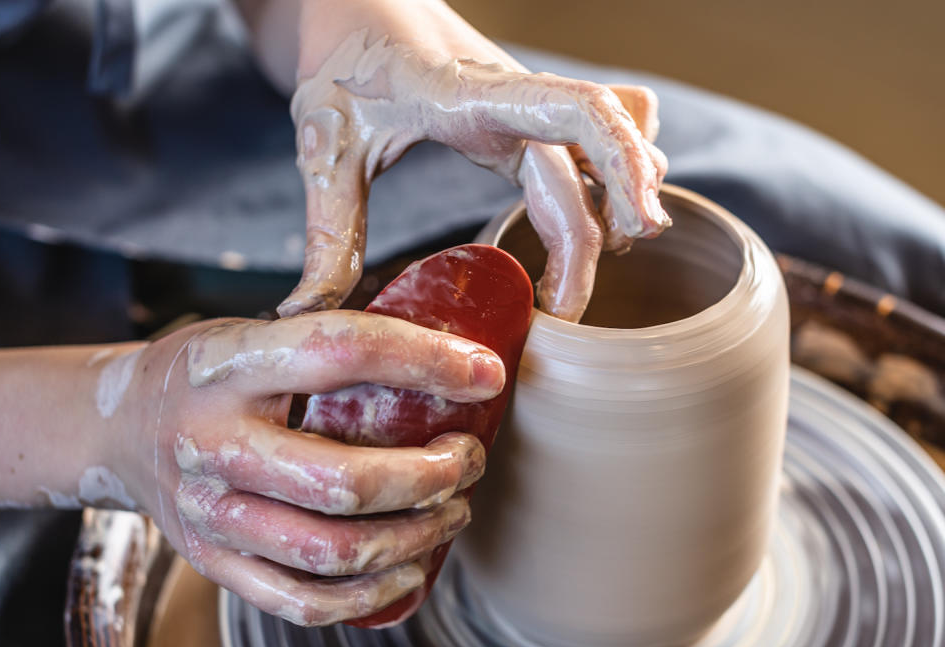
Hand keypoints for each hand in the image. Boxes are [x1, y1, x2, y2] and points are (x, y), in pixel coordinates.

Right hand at [113, 311, 504, 624]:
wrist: (115, 431)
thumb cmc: (207, 376)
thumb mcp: (249, 330)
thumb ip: (327, 333)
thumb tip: (445, 340)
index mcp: (228, 366)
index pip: (339, 353)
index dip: (425, 361)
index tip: (485, 372)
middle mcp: (213, 445)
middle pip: (346, 482)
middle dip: (432, 475)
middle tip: (469, 459)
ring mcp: (211, 516)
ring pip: (335, 553)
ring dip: (417, 536)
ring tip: (454, 508)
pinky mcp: (215, 565)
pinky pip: (305, 603)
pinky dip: (372, 595)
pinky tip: (410, 569)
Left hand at [278, 0, 670, 321]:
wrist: (355, 0)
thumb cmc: (341, 57)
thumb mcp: (324, 143)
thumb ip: (329, 233)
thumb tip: (310, 317)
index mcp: (474, 96)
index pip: (580, 111)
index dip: (622, 168)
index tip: (634, 234)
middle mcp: (516, 97)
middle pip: (591, 164)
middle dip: (598, 239)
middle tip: (565, 314)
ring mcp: (527, 103)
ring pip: (606, 145)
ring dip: (616, 199)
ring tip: (600, 260)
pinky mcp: (527, 114)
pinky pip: (596, 135)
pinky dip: (613, 171)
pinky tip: (601, 215)